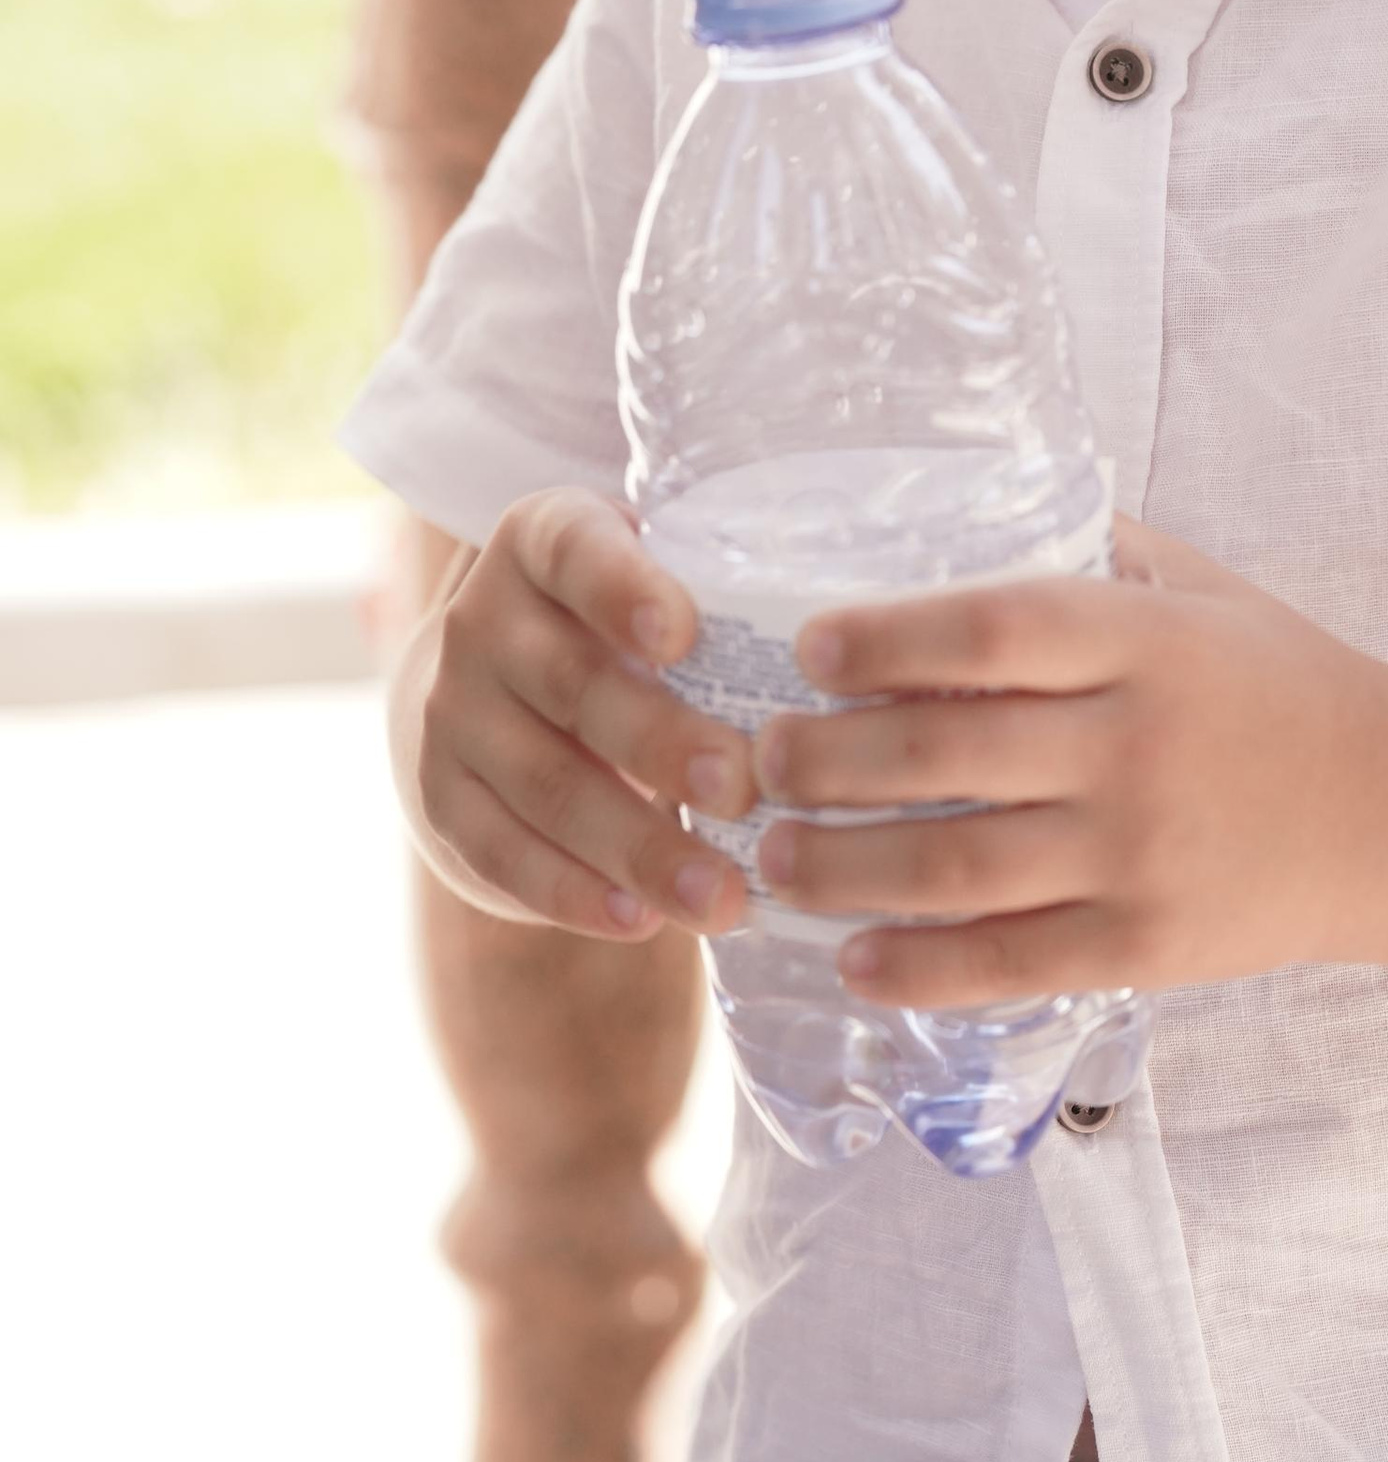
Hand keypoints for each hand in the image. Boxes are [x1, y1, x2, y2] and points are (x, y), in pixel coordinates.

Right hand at [396, 487, 756, 941]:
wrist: (499, 685)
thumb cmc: (627, 625)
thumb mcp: (660, 581)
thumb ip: (728, 603)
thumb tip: (872, 671)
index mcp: (545, 540)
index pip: (576, 552)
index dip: (623, 590)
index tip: (684, 637)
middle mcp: (483, 618)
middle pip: (571, 685)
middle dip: (660, 744)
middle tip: (743, 790)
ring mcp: (453, 712)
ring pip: (544, 784)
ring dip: (636, 847)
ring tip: (720, 896)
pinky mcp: (441, 798)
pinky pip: (503, 853)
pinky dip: (573, 892)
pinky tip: (640, 921)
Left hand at [753, 515, 1387, 1006]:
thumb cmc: (1283, 684)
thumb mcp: (1203, 590)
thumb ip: (1094, 549)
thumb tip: (967, 491)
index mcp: (1147, 643)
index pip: (992, 628)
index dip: (886, 637)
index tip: (810, 647)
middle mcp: (1137, 746)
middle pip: (945, 754)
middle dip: (824, 762)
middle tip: (757, 760)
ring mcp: (1141, 854)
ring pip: (955, 868)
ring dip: (842, 868)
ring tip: (776, 858)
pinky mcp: (1149, 947)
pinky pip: (1009, 964)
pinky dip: (918, 969)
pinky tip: (853, 961)